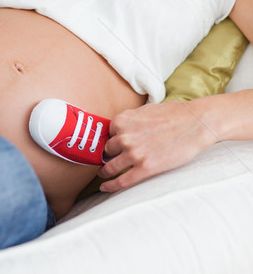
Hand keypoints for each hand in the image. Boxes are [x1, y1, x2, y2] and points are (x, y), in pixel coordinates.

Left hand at [98, 100, 215, 191]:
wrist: (194, 123)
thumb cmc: (173, 114)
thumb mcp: (144, 110)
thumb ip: (130, 120)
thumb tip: (121, 129)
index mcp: (123, 120)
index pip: (108, 133)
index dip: (110, 140)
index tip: (109, 146)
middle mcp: (124, 136)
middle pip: (107, 150)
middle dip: (108, 155)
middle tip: (108, 159)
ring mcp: (134, 153)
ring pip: (110, 166)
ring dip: (105, 171)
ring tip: (103, 174)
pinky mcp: (145, 168)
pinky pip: (121, 180)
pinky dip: (110, 185)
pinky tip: (105, 187)